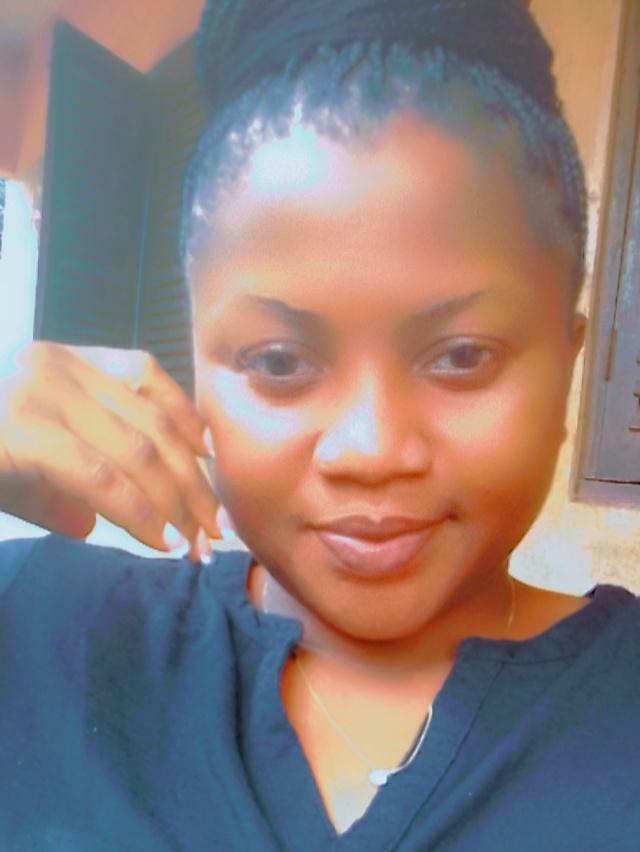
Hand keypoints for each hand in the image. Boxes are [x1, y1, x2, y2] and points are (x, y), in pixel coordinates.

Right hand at [0, 341, 219, 561]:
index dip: (187, 414)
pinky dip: (141, 513)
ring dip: (178, 505)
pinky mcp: (28, 431)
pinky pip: (103, 477)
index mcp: (68, 361)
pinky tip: (163, 541)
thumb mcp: (34, 461)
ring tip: (197, 546)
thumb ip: (81, 479)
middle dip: (194, 481)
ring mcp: (44, 393)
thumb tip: (110, 521)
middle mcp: (60, 367)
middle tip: (218, 528)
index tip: (213, 455)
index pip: (146, 373)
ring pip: (138, 451)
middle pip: (152, 422)